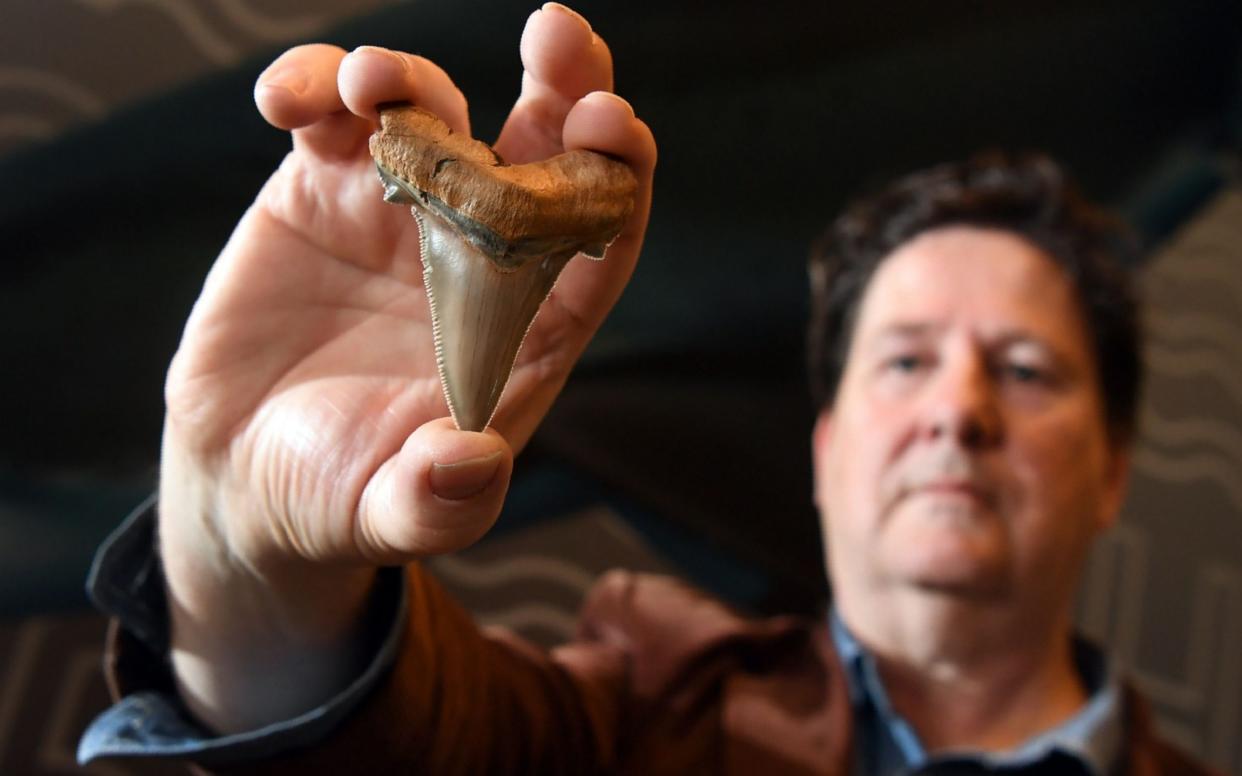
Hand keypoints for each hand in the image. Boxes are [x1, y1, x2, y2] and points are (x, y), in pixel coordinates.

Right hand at [156, 4, 654, 732]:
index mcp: (524, 326)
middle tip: (556, 35)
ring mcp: (402, 217)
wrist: (243, 476)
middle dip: (560, 87)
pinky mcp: (323, 195)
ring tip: (370, 81)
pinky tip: (290, 101)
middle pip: (539, 153)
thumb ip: (438, 500)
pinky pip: (329, 121)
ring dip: (413, 79)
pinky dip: (313, 92)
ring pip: (434, 116)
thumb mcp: (388, 515)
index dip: (616, 181)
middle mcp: (478, 257)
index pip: (596, 242)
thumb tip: (475, 461)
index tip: (611, 129)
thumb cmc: (340, 498)